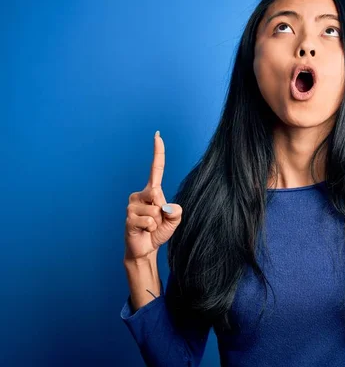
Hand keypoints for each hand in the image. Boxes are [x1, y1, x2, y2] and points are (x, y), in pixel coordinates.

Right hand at [124, 131, 182, 261]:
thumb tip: (164, 205)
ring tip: (150, 227)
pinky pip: (148, 221)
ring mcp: (132, 205)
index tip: (157, 135)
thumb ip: (176, 211)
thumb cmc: (158, 231)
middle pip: (157, 193)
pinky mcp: (128, 218)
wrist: (146, 249)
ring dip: (157, 222)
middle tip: (158, 221)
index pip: (155, 169)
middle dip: (163, 211)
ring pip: (154, 210)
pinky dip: (151, 228)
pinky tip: (144, 231)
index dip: (157, 152)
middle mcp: (140, 194)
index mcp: (152, 191)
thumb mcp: (174, 219)